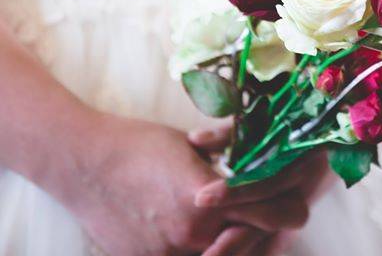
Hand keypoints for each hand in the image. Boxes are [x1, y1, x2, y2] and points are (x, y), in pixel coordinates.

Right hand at [62, 114, 315, 254]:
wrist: (82, 162)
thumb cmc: (139, 144)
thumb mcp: (193, 146)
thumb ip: (229, 162)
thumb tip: (259, 161)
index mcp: (212, 198)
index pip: (274, 216)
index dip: (288, 209)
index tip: (291, 201)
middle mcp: (194, 233)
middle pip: (253, 244)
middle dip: (264, 231)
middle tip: (263, 216)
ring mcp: (169, 253)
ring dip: (232, 243)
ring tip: (228, 222)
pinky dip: (199, 248)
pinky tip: (193, 231)